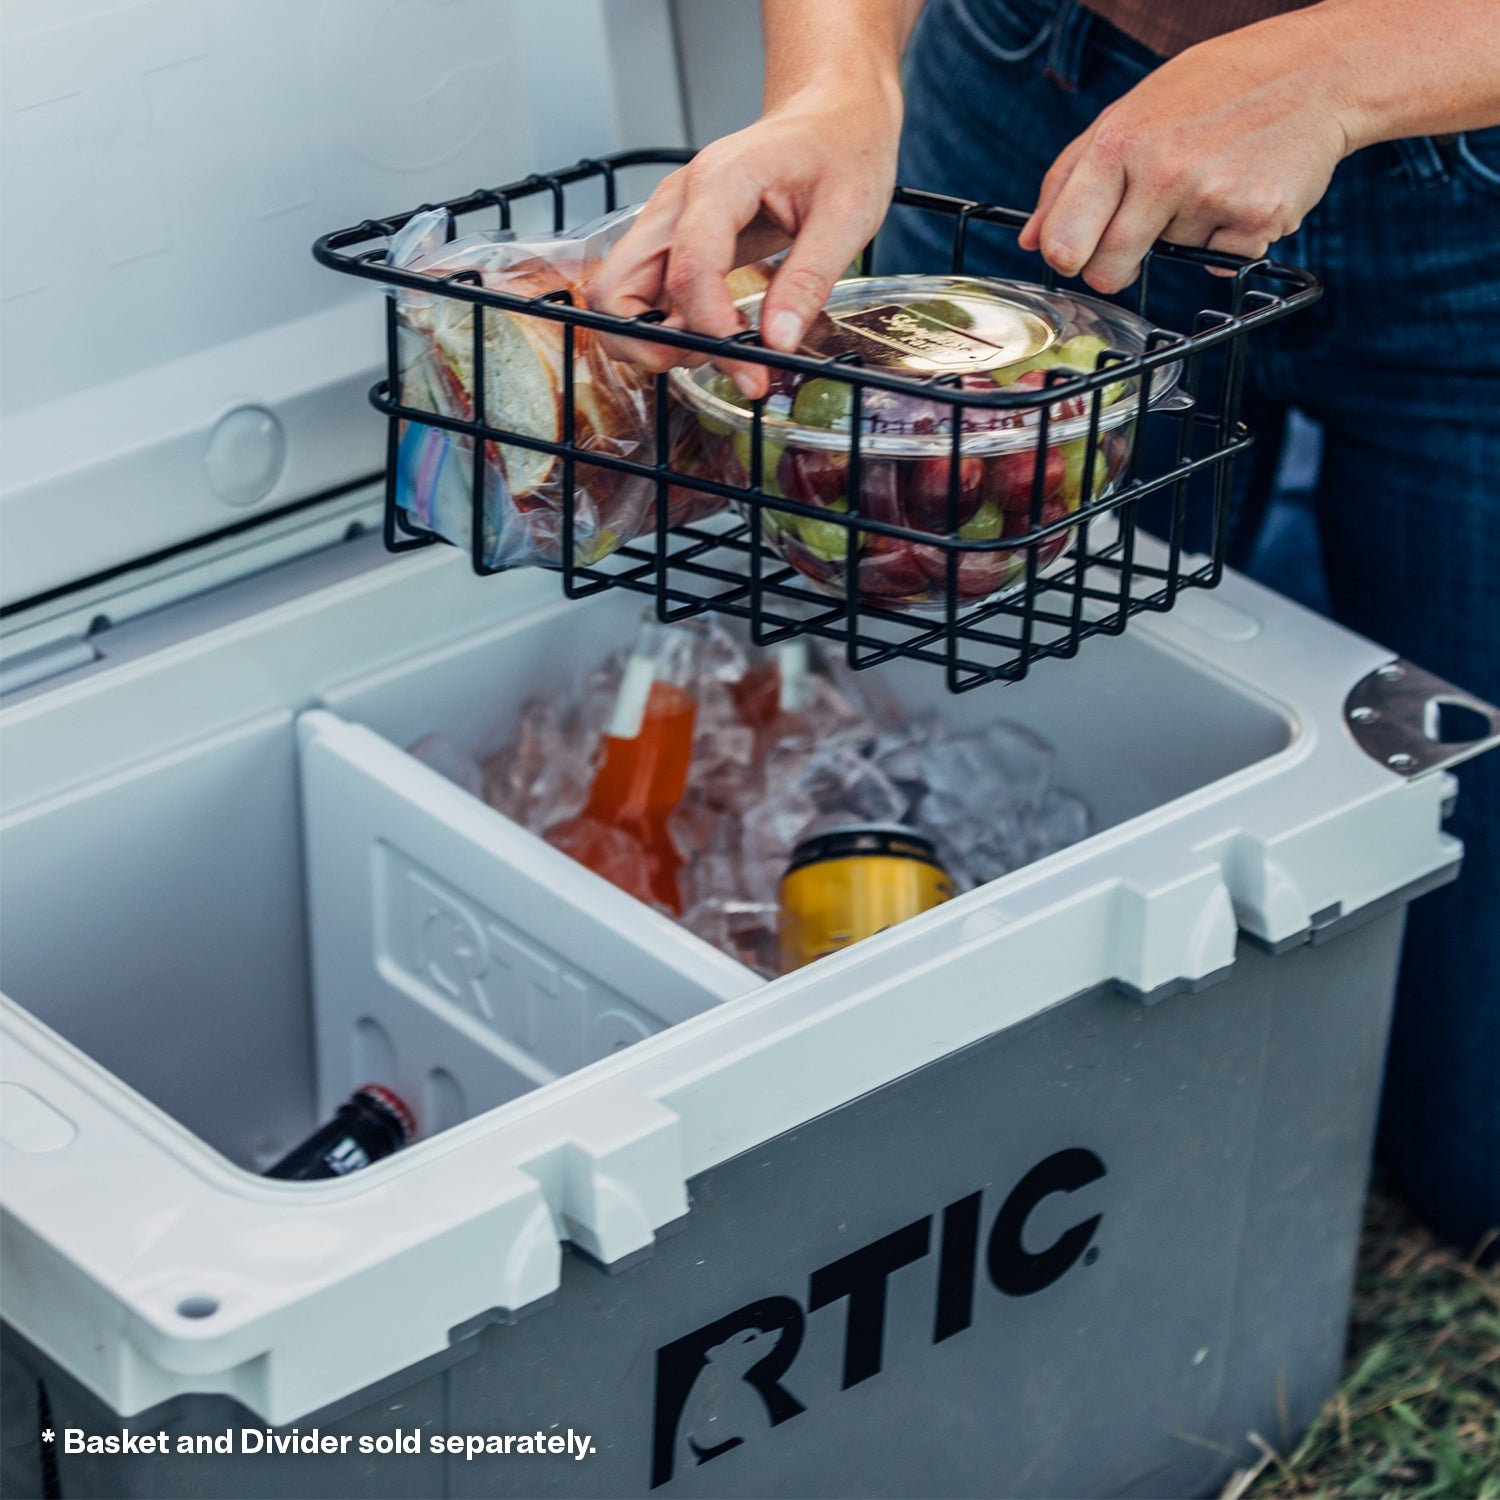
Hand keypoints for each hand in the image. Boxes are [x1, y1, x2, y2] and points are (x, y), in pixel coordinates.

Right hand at [589, 85, 900, 396]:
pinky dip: (666, 327)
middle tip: (710, 363)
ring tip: (717, 351)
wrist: (828, 117)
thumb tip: (776, 343)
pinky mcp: (673, 241)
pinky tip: (713, 336)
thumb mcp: (847, 216)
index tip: (749, 364)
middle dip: (648, 342)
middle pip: (615, 287)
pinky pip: (644, 294)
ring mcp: (667, 222)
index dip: (710, 327)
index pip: (688, 269)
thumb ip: (809, 281)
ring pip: (618, 296)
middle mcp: (677, 202)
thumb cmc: (838, 151)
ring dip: (652, 339)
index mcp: (720, 182)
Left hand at [1019, 11, 1355, 291]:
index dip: (1069, 257)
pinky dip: (1229, 238)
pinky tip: (1243, 188)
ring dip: (1186, 232)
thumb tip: (1031, 241)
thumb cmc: (1210, 90)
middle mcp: (1163, 170)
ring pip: (1170, 259)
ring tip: (1211, 177)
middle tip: (1147, 224)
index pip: (1066, 243)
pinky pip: (1219, 260)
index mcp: (1120, 142)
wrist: (1315, 71)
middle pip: (1109, 271)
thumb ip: (1070, 177)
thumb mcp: (1128, 112)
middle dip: (1117, 263)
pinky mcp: (1256, 221)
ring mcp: (1211, 197)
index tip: (1079, 253)